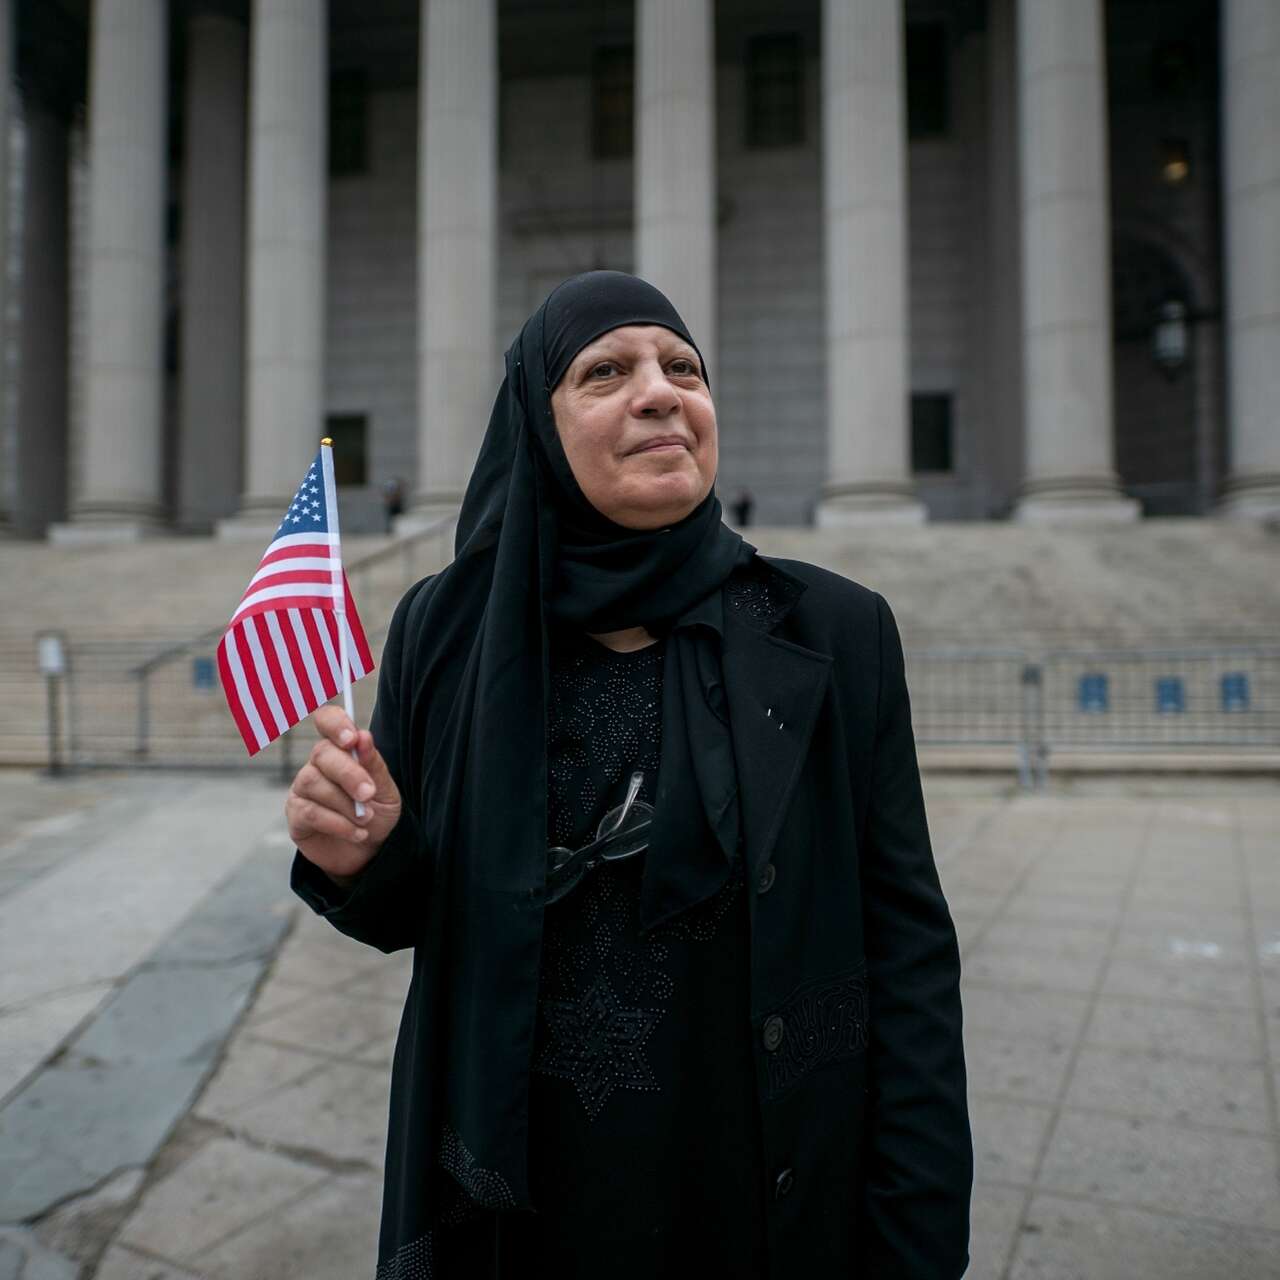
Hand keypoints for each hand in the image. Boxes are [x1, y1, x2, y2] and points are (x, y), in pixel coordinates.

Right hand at [286, 705, 402, 885]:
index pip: (327, 720)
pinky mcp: (296, 815)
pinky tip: (357, 833)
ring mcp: (303, 789)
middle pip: (322, 753)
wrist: (369, 852)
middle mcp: (317, 764)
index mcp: (340, 750)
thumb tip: (363, 736)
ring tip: (366, 819)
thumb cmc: (377, 813)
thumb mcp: (386, 790)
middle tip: (369, 794)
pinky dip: (338, 823)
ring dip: (345, 803)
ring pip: (314, 782)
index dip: (335, 723)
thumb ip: (374, 765)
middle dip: (349, 773)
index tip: (352, 739)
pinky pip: (310, 811)